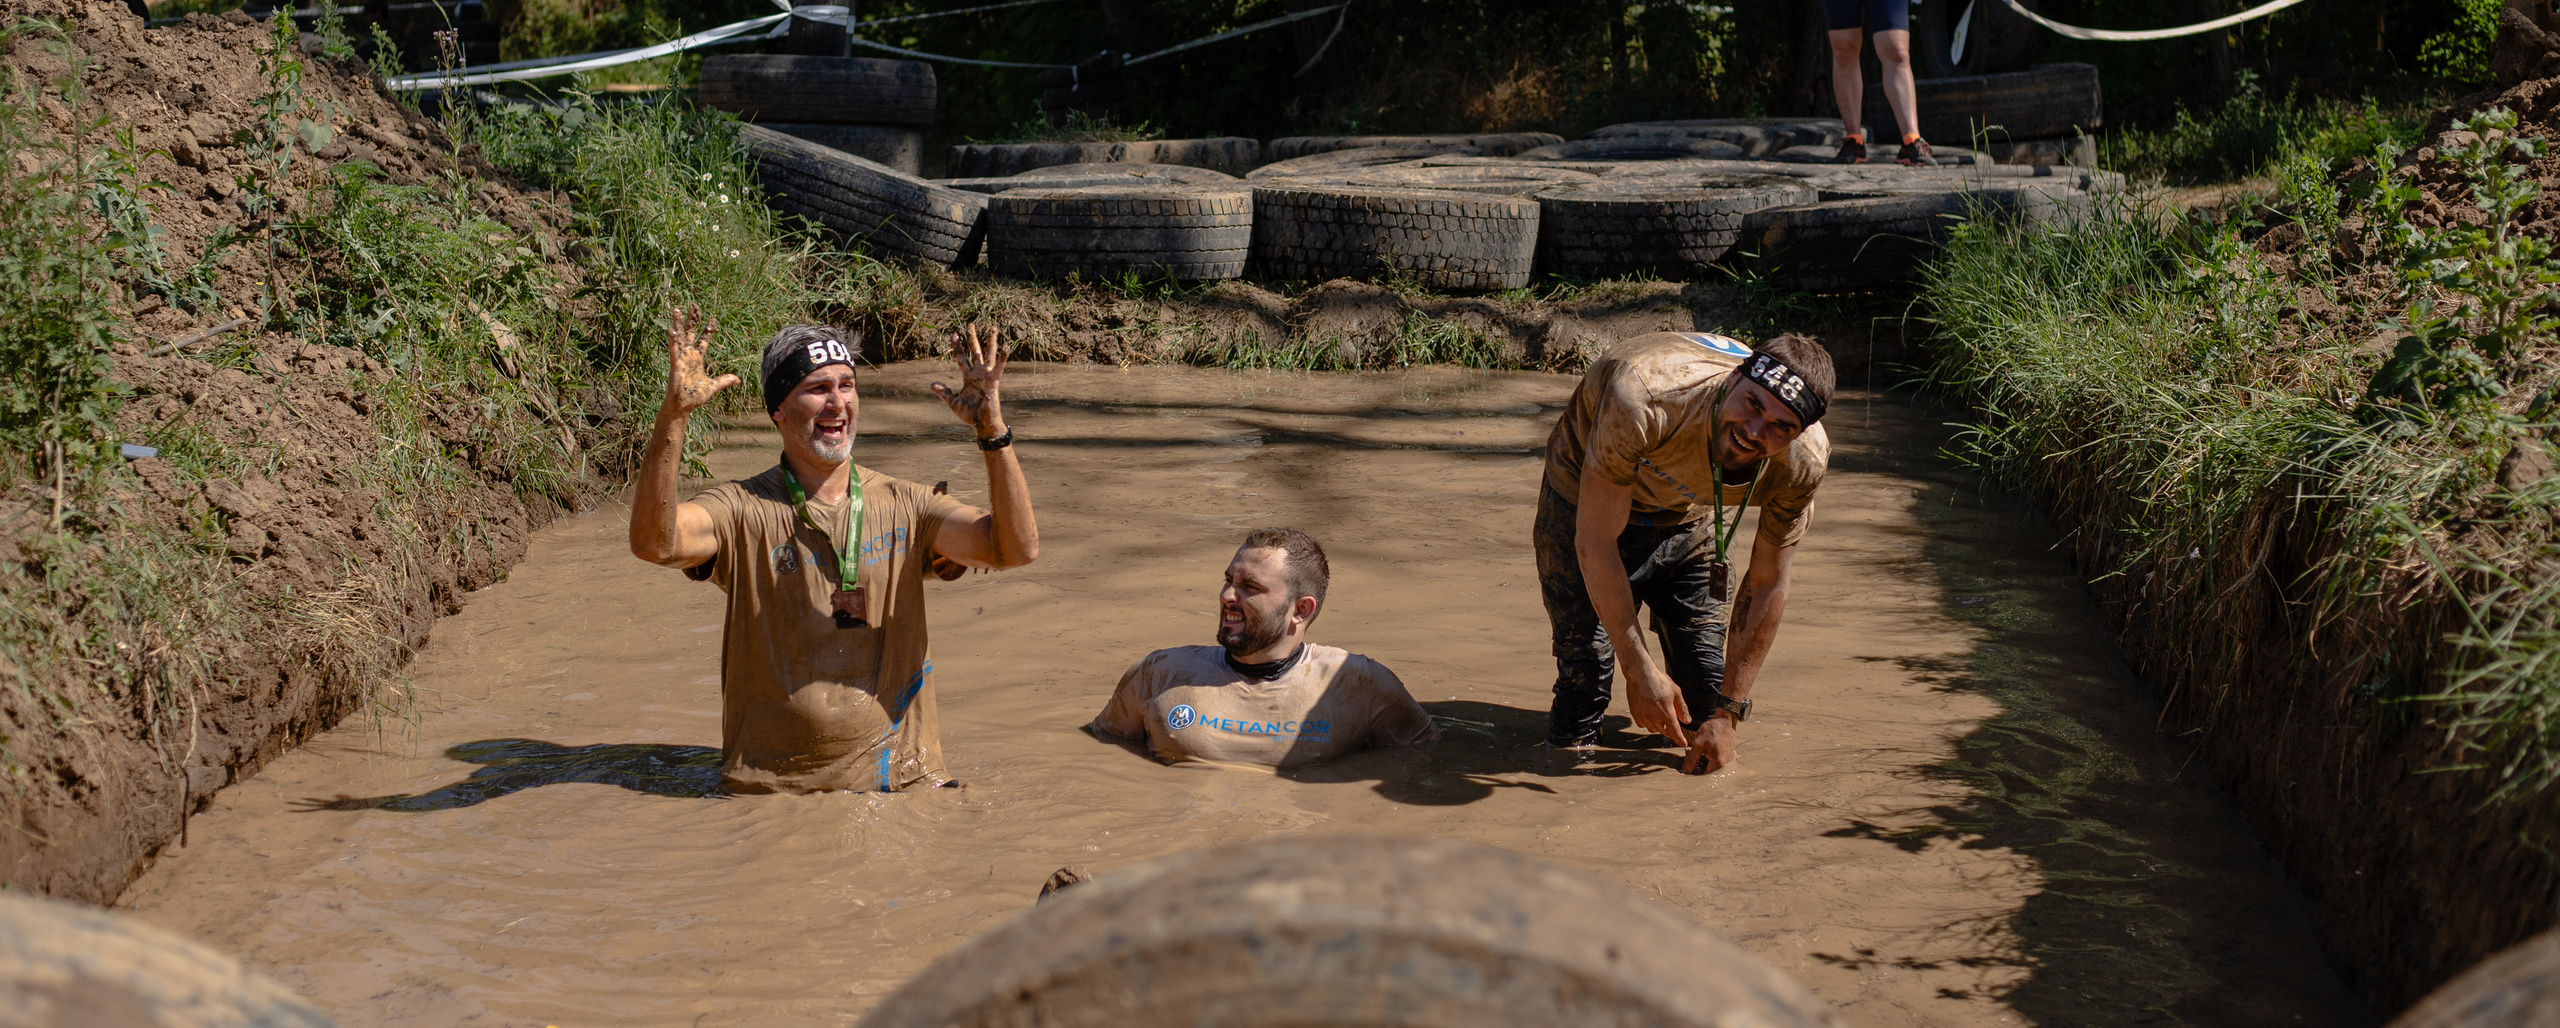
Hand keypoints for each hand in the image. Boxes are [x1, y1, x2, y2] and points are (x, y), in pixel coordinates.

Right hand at [663, 306, 736, 414]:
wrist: (683, 406)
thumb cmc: (694, 397)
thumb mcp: (712, 387)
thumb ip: (724, 381)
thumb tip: (737, 379)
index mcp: (697, 359)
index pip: (703, 340)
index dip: (708, 330)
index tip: (712, 319)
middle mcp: (688, 355)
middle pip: (690, 333)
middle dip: (692, 320)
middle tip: (693, 305)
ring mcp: (680, 358)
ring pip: (679, 337)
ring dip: (678, 323)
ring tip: (677, 309)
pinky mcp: (675, 365)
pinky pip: (673, 351)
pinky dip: (672, 341)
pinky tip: (670, 330)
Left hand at [930, 322, 1007, 436]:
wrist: (982, 424)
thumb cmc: (970, 414)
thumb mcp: (953, 402)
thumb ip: (944, 392)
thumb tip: (932, 384)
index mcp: (968, 377)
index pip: (962, 358)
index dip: (958, 347)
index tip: (954, 334)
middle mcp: (978, 373)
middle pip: (975, 351)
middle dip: (972, 338)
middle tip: (970, 324)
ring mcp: (987, 376)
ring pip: (988, 355)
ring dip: (990, 342)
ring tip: (992, 328)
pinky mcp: (994, 382)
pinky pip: (999, 369)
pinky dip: (1003, 359)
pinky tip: (1006, 348)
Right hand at [1625, 664, 1691, 748]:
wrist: (1640, 674)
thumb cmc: (1660, 681)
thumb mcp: (1676, 692)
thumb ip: (1682, 708)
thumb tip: (1686, 721)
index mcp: (1667, 713)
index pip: (1675, 732)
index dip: (1680, 739)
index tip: (1683, 744)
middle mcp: (1655, 718)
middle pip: (1664, 732)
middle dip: (1669, 730)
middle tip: (1671, 725)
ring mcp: (1644, 716)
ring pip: (1652, 729)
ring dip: (1658, 726)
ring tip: (1659, 717)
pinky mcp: (1635, 713)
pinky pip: (1642, 724)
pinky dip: (1646, 723)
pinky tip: (1649, 715)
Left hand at [1682, 714, 1737, 774]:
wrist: (1725, 720)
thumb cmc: (1712, 730)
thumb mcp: (1698, 744)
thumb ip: (1691, 759)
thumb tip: (1685, 771)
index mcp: (1718, 764)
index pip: (1703, 776)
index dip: (1692, 773)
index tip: (1683, 768)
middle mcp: (1724, 765)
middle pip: (1706, 771)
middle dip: (1695, 766)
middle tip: (1686, 756)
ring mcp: (1726, 760)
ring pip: (1709, 766)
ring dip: (1699, 761)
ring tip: (1689, 752)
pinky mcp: (1725, 755)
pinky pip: (1714, 761)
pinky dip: (1705, 758)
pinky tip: (1698, 751)